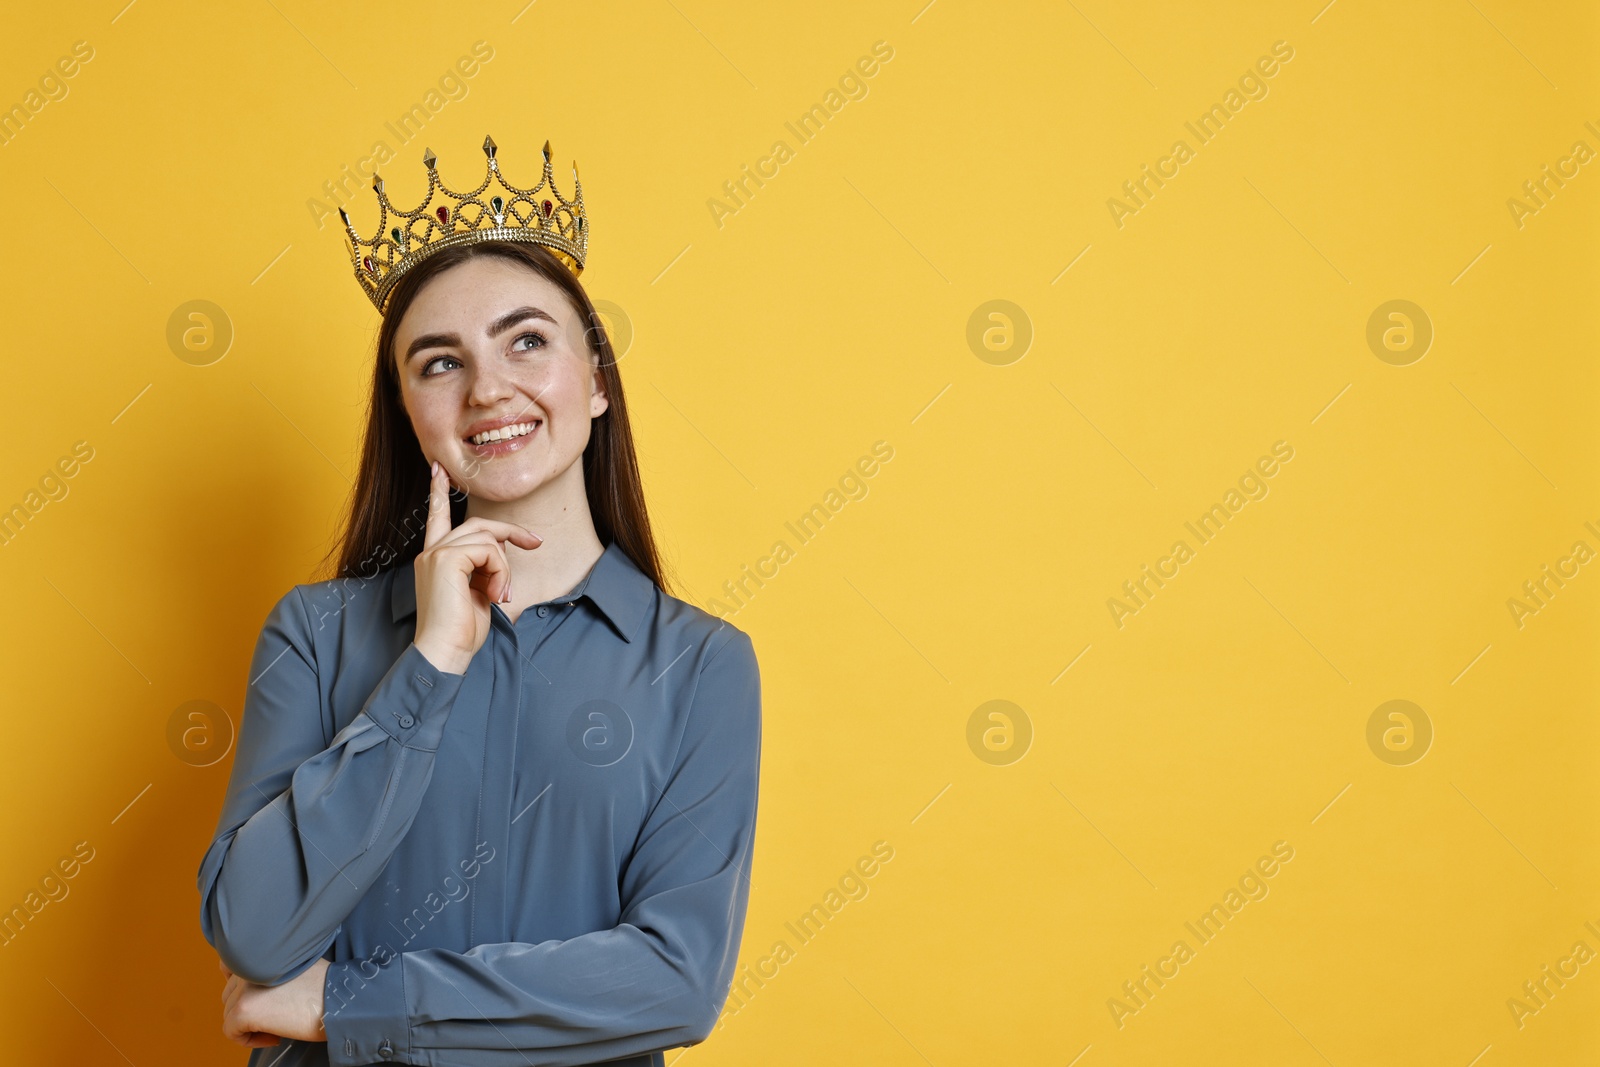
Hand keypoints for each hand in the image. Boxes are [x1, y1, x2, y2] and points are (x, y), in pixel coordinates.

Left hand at [219, 956, 329, 1046]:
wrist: (337, 1001)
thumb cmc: (325, 986)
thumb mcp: (296, 964)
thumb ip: (271, 968)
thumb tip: (256, 989)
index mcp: (260, 952)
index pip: (228, 966)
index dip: (240, 986)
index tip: (261, 998)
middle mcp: (247, 966)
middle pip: (229, 995)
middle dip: (249, 1009)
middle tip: (276, 1016)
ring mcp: (243, 987)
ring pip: (229, 1014)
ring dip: (250, 1025)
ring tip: (277, 1026)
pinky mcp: (244, 1010)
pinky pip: (231, 1032)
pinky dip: (250, 1040)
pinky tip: (275, 1036)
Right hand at [414, 459, 542, 673]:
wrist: (445, 652)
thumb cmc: (462, 631)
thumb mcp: (478, 591)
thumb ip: (483, 566)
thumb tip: (501, 547)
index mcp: (434, 558)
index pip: (436, 517)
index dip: (439, 492)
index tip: (438, 469)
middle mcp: (431, 552)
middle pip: (478, 524)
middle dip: (510, 531)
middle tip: (536, 542)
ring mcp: (436, 554)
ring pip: (488, 538)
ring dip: (505, 567)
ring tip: (501, 595)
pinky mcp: (446, 559)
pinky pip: (489, 551)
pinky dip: (501, 572)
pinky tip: (495, 595)